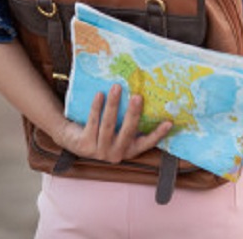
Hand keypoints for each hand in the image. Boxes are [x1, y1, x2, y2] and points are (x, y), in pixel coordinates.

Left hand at [55, 84, 171, 163]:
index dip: (158, 134)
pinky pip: (92, 123)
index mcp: (128, 150)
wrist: (73, 139)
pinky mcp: (84, 145)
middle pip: (127, 132)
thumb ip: (131, 120)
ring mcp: (99, 151)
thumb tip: (147, 94)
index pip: (146, 143)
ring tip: (116, 87)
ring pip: (108, 126)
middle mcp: (115, 154)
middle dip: (133, 114)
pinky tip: (99, 95)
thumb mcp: (118, 129)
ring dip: (113, 105)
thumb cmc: (102, 130)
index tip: (169, 122)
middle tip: (138, 96)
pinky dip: (96, 108)